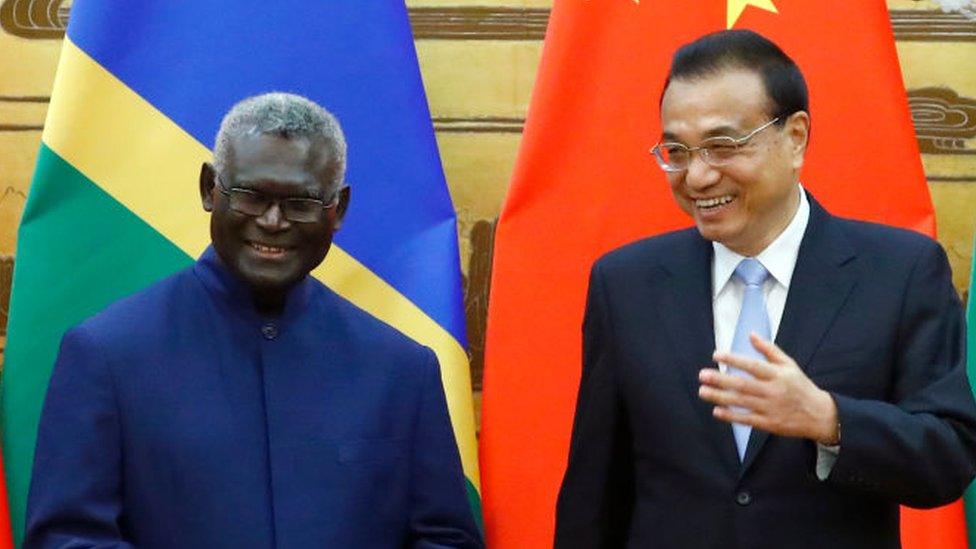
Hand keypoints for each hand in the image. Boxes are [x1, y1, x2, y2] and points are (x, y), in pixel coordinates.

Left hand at [698, 334, 838, 443]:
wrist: (819, 415)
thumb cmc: (800, 386)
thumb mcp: (789, 365)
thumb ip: (769, 350)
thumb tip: (751, 334)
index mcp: (778, 375)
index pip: (753, 365)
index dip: (734, 360)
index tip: (716, 355)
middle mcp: (773, 391)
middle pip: (744, 385)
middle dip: (721, 380)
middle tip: (702, 375)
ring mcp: (770, 409)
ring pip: (742, 402)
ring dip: (720, 397)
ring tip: (703, 391)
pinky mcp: (769, 424)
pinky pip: (747, 419)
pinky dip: (731, 416)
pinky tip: (717, 411)